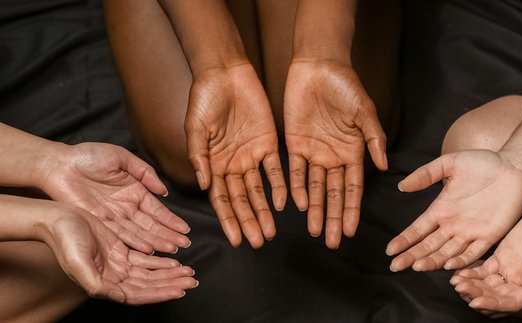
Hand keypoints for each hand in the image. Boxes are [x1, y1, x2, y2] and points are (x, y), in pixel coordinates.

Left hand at [43, 142, 190, 253]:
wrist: (59, 164)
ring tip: (172, 250)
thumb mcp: (122, 157)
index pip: (157, 209)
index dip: (171, 220)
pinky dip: (135, 242)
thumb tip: (163, 191)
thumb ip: (145, 173)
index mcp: (135, 191)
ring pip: (139, 232)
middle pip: (151, 225)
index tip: (185, 230)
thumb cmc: (88, 156)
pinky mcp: (99, 223)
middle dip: (169, 235)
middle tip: (184, 244)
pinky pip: (120, 235)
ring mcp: (114, 216)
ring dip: (156, 241)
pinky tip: (149, 249)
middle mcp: (127, 207)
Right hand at [44, 204, 197, 304]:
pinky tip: (174, 262)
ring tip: (187, 273)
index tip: (178, 291)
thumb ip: (98, 284)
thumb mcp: (78, 263)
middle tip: (191, 281)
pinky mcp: (120, 250)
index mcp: (103, 284)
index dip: (159, 293)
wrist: (57, 218)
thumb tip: (120, 296)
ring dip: (169, 274)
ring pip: (149, 273)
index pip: (138, 294)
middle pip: (148, 285)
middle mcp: (113, 276)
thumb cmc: (64, 240)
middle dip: (170, 284)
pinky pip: (145, 259)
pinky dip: (160, 261)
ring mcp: (117, 263)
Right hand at [185, 64, 285, 248]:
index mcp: (212, 164)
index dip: (228, 220)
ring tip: (270, 232)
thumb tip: (203, 185)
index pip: (220, 199)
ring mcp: (250, 156)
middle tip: (258, 241)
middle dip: (248, 221)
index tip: (235, 240)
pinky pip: (275, 169)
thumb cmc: (204, 98)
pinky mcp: (268, 143)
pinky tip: (283, 204)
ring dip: (264, 211)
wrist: (225, 72)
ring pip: (258, 190)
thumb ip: (199, 156)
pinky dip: (279, 187)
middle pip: (241, 200)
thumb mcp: (195, 127)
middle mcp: (232, 165)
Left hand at [283, 60, 387, 248]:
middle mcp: (333, 156)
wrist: (319, 65)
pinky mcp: (294, 143)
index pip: (352, 187)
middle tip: (330, 242)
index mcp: (353, 151)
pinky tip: (295, 205)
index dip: (351, 209)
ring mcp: (313, 151)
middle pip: (332, 193)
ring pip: (313, 187)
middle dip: (332, 217)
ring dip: (313, 209)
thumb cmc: (346, 86)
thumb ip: (374, 139)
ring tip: (313, 231)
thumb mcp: (365, 112)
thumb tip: (384, 167)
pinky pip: (293, 170)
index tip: (350, 231)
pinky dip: (294, 187)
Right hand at [386, 149, 521, 270]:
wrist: (515, 167)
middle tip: (395, 267)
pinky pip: (473, 252)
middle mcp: (452, 225)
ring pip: (446, 252)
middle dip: (411, 256)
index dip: (404, 240)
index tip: (390, 250)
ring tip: (416, 267)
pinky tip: (447, 266)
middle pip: (428, 245)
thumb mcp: (449, 163)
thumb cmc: (483, 162)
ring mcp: (470, 232)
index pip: (418, 229)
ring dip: (431, 260)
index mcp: (441, 209)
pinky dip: (461, 260)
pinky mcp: (490, 235)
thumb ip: (426, 174)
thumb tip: (401, 186)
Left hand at [449, 199, 521, 311]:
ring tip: (455, 281)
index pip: (510, 302)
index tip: (475, 301)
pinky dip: (471, 271)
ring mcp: (510, 269)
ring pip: (486, 283)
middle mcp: (521, 282)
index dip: (492, 304)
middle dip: (476, 293)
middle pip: (494, 295)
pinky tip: (458, 269)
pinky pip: (483, 268)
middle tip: (459, 287)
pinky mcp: (502, 255)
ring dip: (470, 284)